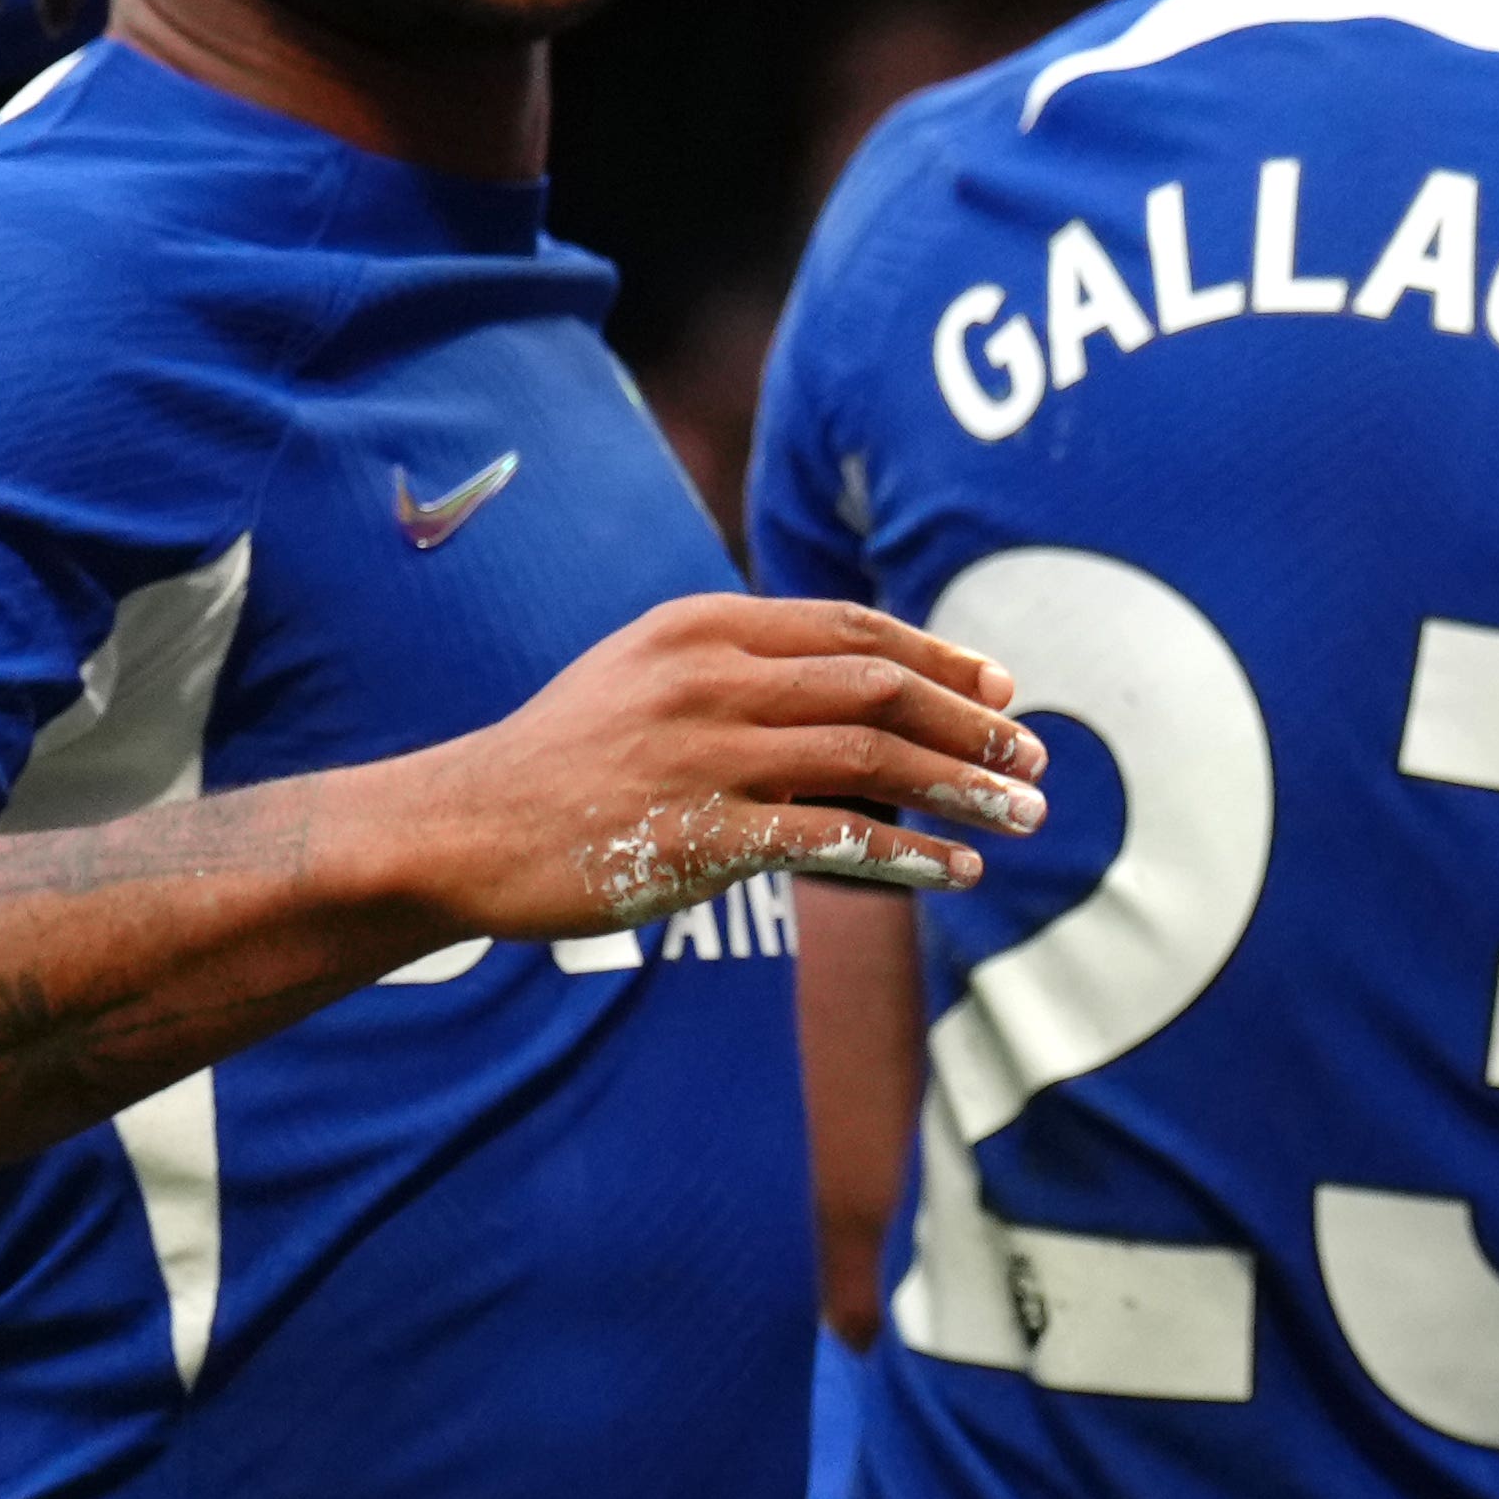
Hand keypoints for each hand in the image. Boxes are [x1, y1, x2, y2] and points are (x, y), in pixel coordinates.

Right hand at [389, 594, 1040, 936]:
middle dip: (973, 725)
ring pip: (874, 758)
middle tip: (1035, 759)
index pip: (854, 629)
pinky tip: (958, 872)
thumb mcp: (646, 675)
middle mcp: (712, 676)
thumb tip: (856, 692)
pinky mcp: (698, 834)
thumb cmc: (566, 757)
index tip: (1001, 689)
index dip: (941, 658)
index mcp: (705, 627)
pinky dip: (908, 853)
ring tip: (1025, 815)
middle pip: (881, 687)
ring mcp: (706, 754)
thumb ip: (739, 668)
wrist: (463, 825)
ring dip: (965, 788)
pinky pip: (832, 838)